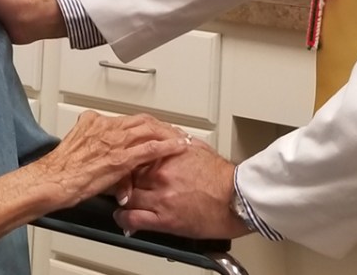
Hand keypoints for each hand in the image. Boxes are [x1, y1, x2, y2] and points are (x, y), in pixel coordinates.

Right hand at [30, 111, 187, 209]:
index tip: (156, 127)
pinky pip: (149, 148)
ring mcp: (114, 141)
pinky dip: (166, 146)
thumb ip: (92, 142)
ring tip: (181, 138)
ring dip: (167, 133)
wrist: (51, 181)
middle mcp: (106, 127)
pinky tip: (177, 147)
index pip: (128, 119)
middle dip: (161, 126)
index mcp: (95, 122)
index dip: (146, 123)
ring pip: (149, 130)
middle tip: (174, 131)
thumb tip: (102, 148)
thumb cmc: (60, 171)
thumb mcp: (77, 146)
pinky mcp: (120, 158)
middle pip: (142, 120)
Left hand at [114, 140, 248, 239]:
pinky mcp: (165, 219)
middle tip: (120, 184)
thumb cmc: (222, 176)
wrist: (236, 198)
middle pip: (127, 176)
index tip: (124, 165)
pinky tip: (123, 218)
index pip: (135, 155)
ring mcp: (161, 198)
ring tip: (122, 201)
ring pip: (126, 198)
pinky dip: (124, 219)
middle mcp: (161, 175)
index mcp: (167, 156)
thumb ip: (179, 141)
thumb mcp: (198, 148)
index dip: (127, 162)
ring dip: (122, 200)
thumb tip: (170, 136)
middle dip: (122, 180)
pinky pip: (133, 219)